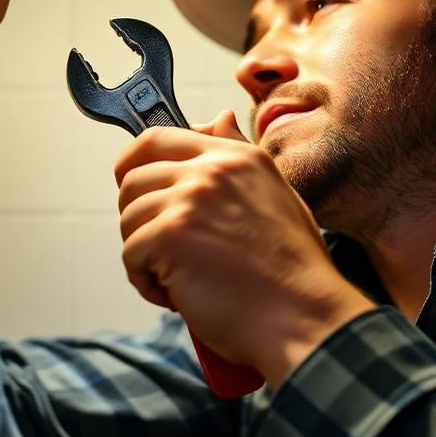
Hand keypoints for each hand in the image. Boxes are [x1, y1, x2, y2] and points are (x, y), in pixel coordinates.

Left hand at [114, 111, 374, 386]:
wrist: (306, 318)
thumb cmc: (294, 272)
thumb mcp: (277, 196)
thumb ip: (239, 162)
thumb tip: (219, 118)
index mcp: (236, 157)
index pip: (159, 138)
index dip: (132, 162)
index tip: (130, 185)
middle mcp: (212, 170)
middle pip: (134, 179)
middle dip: (137, 217)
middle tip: (162, 250)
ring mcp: (190, 201)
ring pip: (129, 218)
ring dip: (144, 254)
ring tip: (179, 279)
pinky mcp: (171, 237)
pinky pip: (131, 254)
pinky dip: (145, 281)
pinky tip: (176, 296)